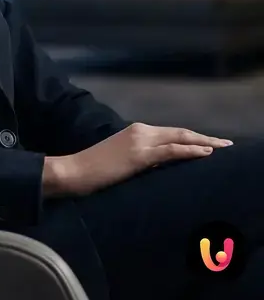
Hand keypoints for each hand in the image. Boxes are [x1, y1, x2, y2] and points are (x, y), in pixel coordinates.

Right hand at [42, 122, 232, 197]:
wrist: (76, 171)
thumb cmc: (96, 170)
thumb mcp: (123, 161)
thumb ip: (141, 158)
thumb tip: (159, 165)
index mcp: (137, 131)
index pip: (171, 133)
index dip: (192, 137)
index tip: (209, 142)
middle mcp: (141, 130)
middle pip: (179, 132)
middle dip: (204, 137)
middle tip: (226, 143)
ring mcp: (141, 140)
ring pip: (179, 138)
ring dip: (203, 142)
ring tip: (221, 147)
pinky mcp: (140, 154)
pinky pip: (171, 150)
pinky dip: (190, 150)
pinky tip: (204, 152)